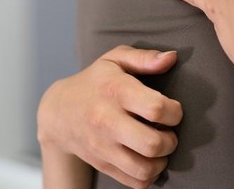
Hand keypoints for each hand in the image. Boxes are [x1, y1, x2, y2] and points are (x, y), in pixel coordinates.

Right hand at [37, 45, 182, 187]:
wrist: (59, 112)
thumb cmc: (95, 81)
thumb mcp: (116, 59)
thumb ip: (145, 58)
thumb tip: (171, 58)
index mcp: (115, 91)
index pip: (156, 108)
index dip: (175, 111)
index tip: (173, 109)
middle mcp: (107, 122)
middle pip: (152, 144)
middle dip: (171, 140)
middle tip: (169, 131)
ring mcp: (103, 147)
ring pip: (144, 169)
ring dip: (162, 161)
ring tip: (160, 147)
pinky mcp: (102, 164)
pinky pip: (134, 182)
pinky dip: (148, 175)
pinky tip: (149, 159)